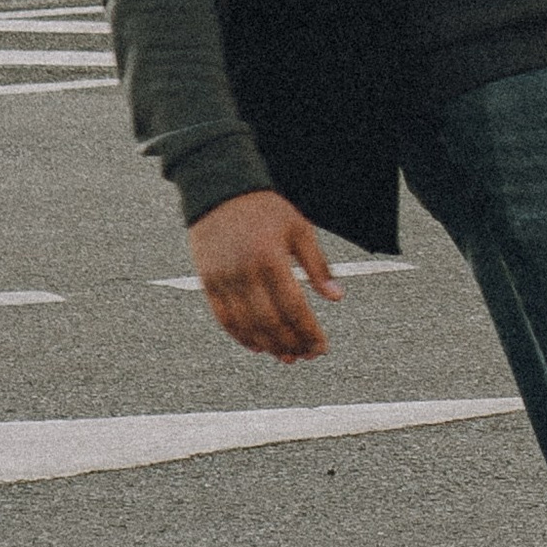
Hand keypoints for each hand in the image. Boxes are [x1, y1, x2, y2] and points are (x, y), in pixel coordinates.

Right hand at [188, 190, 341, 359]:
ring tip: (286, 356)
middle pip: (270, 322)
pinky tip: (257, 346)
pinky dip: (241, 337)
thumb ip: (318, 265)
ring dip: (269, 346)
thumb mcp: (299, 229)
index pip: (294, 307)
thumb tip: (337, 297)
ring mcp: (224, 279)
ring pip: (247, 326)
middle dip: (291, 344)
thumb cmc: (264, 209)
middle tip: (306, 355)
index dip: (309, 331)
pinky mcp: (208, 282)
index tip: (321, 346)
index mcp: (271, 258)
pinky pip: (224, 319)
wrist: (219, 189)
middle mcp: (245, 272)